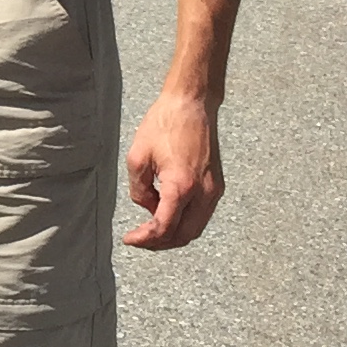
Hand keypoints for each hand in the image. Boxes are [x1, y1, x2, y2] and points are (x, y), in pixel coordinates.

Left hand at [122, 86, 224, 249]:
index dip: (145, 239)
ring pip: (196, 228)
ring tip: (151, 231)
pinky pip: (201, 215)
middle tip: (140, 239)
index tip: (130, 239)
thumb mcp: (137, 157)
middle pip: (184, 235)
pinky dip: (184, 222)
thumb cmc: (164, 124)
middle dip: (160, 243)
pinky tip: (167, 215)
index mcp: (181, 185)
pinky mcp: (216, 185)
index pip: (164, 228)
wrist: (191, 104)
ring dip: (174, 235)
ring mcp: (213, 190)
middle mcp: (202, 192)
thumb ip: (139, 190)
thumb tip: (147, 207)